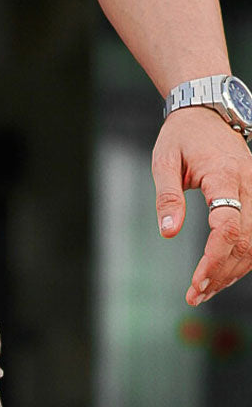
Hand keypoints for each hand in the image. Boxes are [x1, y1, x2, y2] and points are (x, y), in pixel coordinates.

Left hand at [153, 105, 251, 305]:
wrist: (205, 110)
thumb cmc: (181, 136)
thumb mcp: (164, 161)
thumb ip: (166, 198)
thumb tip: (168, 233)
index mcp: (224, 175)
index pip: (228, 226)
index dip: (214, 259)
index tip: (195, 282)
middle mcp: (248, 182)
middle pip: (246, 240)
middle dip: (221, 273)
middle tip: (194, 296)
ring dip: (232, 271)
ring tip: (202, 292)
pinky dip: (240, 258)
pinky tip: (219, 275)